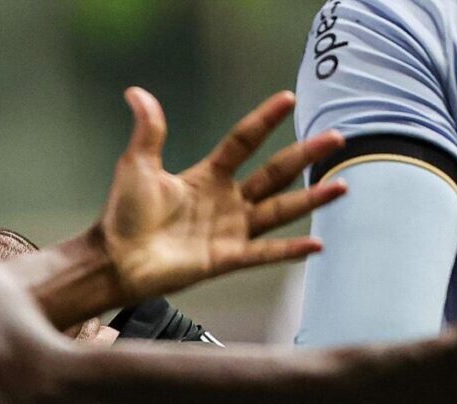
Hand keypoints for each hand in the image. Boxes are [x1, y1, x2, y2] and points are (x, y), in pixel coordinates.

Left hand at [89, 87, 346, 307]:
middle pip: (274, 173)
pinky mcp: (226, 257)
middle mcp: (225, 201)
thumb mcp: (137, 166)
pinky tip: (317, 243)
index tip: (288, 99)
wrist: (114, 259)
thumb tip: (137, 92)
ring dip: (311, 198)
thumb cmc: (122, 215)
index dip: (264, 121)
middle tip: (336, 138)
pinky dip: (289, 249)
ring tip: (342, 185)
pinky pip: (264, 252)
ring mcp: (229, 230)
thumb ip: (148, 130)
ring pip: (279, 211)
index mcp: (207, 177)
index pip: (244, 142)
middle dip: (305, 156)